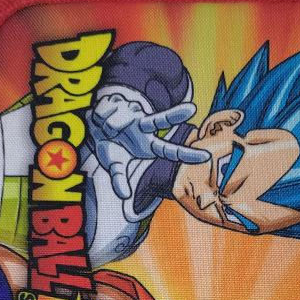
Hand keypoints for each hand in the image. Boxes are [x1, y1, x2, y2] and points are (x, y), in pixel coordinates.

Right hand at [89, 95, 209, 198]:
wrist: (94, 125)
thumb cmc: (109, 146)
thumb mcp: (113, 165)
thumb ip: (119, 179)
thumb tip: (124, 196)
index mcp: (149, 146)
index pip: (171, 151)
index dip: (187, 154)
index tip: (206, 156)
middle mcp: (146, 128)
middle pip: (163, 120)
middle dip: (176, 114)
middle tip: (192, 108)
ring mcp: (136, 114)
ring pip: (123, 117)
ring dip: (111, 124)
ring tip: (105, 129)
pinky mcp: (122, 103)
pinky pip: (108, 113)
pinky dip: (101, 118)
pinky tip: (100, 120)